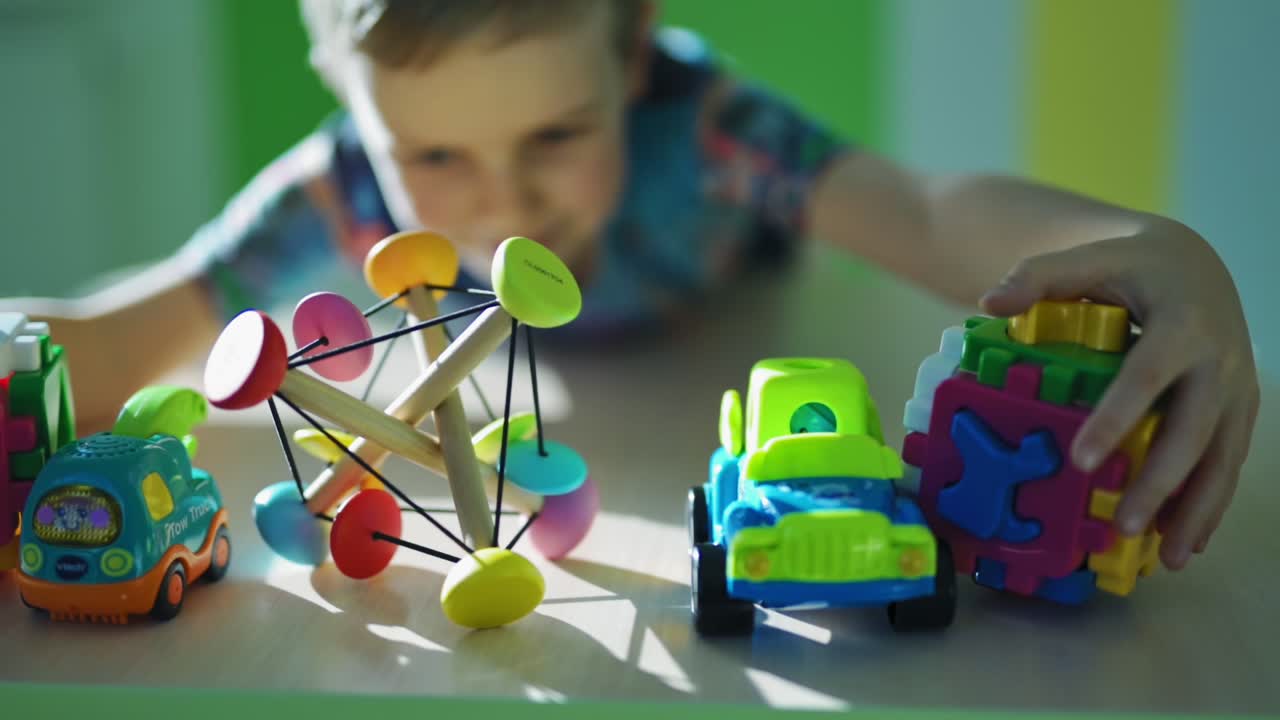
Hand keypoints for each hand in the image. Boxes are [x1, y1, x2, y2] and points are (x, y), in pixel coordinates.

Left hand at [977, 220, 1259, 569]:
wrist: (1194, 263)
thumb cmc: (1130, 266)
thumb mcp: (1088, 258)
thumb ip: (1038, 275)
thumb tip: (990, 301)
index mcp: (1181, 321)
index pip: (1147, 375)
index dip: (1117, 418)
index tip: (1083, 460)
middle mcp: (1220, 358)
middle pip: (1193, 429)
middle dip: (1161, 482)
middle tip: (1123, 525)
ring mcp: (1238, 387)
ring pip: (1222, 456)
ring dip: (1196, 509)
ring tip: (1167, 557)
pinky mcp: (1242, 408)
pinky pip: (1229, 460)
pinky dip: (1210, 503)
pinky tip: (1186, 541)